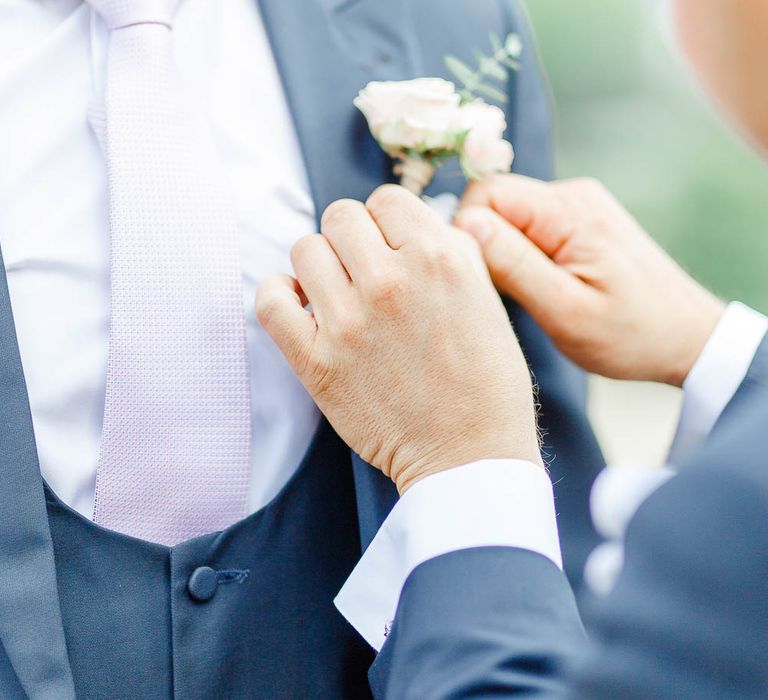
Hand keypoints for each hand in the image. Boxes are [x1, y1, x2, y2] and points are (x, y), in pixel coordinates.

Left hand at [256, 185, 541, 492]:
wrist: (468, 456)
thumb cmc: (487, 383)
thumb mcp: (486, 300)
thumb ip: (448, 251)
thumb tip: (408, 225)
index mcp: (439, 258)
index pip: (386, 199)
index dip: (387, 223)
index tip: (388, 248)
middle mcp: (391, 280)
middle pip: (340, 217)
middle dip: (351, 240)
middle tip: (363, 271)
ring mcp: (349, 321)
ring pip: (304, 250)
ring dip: (319, 267)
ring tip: (336, 294)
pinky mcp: (317, 362)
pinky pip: (271, 301)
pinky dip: (280, 296)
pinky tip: (301, 307)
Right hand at [456, 175, 724, 386]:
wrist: (687, 337)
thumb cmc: (630, 334)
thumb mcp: (565, 310)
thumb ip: (513, 265)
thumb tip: (464, 224)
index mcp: (568, 211)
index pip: (484, 194)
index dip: (467, 233)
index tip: (480, 279)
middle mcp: (572, 195)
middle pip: (494, 202)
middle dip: (484, 245)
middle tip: (505, 293)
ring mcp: (579, 206)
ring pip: (509, 216)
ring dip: (504, 253)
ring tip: (529, 295)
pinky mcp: (581, 221)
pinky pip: (529, 226)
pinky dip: (522, 255)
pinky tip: (543, 286)